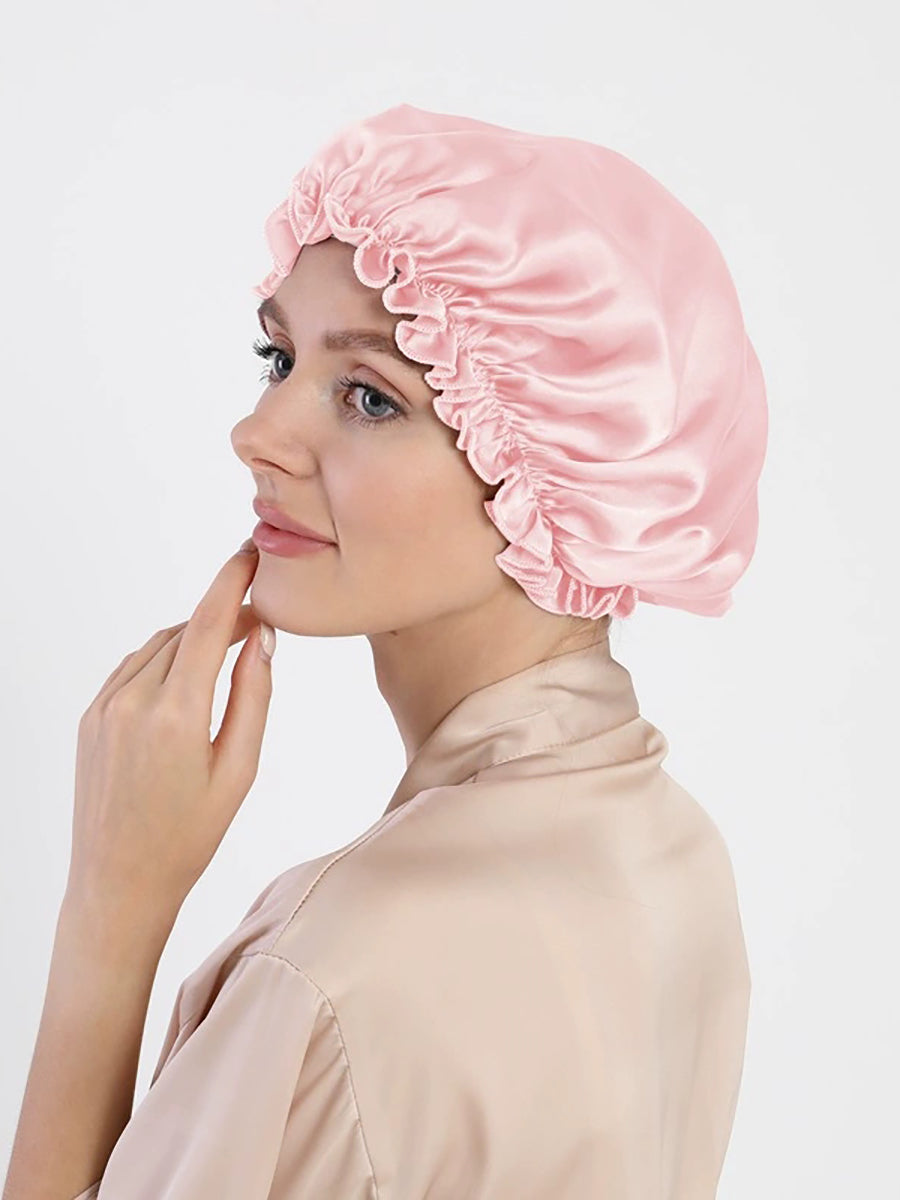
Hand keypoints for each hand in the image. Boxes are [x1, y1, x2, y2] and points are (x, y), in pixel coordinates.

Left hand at [65, 541, 274, 927]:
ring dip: (193, 639)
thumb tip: (262, 637)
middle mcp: (133, 701)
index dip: (232, 582)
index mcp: (176, 715)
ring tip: (226, 657)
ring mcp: (104, 707)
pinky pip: (133, 667)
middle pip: (186, 631)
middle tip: (259, 624)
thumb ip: (253, 696)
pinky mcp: (89, 717)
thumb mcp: (239, 770)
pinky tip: (185, 682)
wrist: (118, 881)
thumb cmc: (188, 836)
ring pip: (158, 646)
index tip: (251, 555)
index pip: (208, 623)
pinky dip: (163, 659)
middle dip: (222, 617)